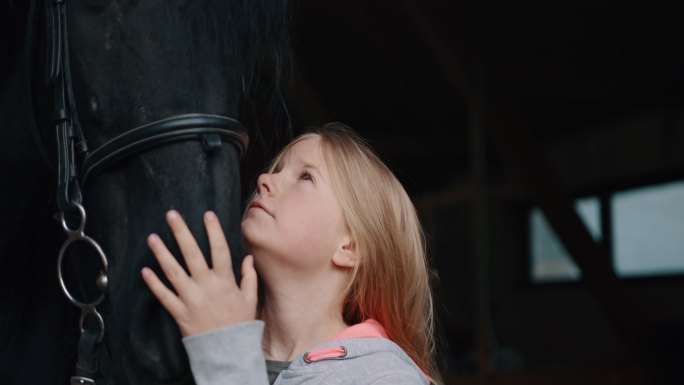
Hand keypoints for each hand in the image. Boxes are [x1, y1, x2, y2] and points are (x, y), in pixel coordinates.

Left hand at [141, 210, 257, 336]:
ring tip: (152, 237)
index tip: (207, 215)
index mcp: (225, 280)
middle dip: (181, 232)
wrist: (227, 351)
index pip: (219, 249)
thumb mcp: (249, 299)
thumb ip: (249, 277)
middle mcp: (206, 286)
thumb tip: (248, 259)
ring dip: (162, 253)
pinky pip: (164, 296)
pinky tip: (145, 271)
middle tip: (171, 215)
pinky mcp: (179, 312)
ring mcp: (191, 298)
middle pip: (192, 254)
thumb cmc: (239, 323)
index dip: (213, 231)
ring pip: (173, 272)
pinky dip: (154, 284)